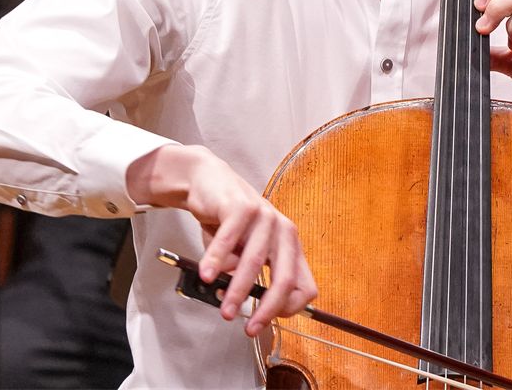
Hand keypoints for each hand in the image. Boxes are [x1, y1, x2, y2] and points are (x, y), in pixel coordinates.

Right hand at [126, 145, 318, 335]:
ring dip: (238, 290)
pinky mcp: (242, 206)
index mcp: (290, 245)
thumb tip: (236, 301)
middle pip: (285, 278)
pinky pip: (229, 240)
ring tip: (225, 308)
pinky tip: (207, 275)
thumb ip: (243, 275)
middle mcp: (283, 230)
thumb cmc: (226, 222)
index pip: (305, 285)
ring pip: (254, 262)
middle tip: (249, 328)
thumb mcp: (241, 252)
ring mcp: (265, 216)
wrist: (206, 182)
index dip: (289, 308)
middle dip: (267, 308)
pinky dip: (216, 261)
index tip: (267, 320)